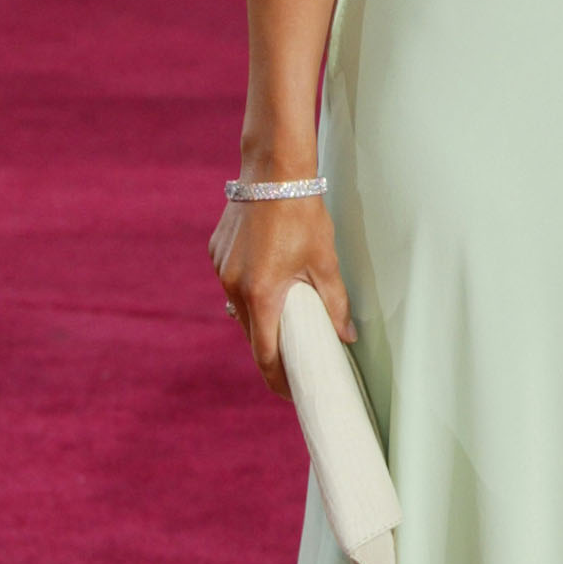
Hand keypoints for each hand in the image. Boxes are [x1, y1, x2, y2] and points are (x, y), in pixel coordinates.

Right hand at [209, 194, 354, 397]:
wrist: (273, 171)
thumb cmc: (303, 215)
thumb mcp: (324, 261)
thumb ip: (334, 303)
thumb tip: (346, 337)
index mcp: (262, 294)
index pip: (265, 353)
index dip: (278, 379)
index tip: (291, 392)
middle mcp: (234, 286)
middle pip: (252, 333)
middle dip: (272, 350)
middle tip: (294, 362)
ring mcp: (221, 270)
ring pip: (240, 309)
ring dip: (261, 318)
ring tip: (285, 320)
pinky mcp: (217, 254)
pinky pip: (233, 283)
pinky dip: (250, 290)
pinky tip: (269, 281)